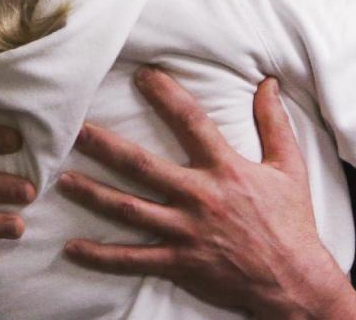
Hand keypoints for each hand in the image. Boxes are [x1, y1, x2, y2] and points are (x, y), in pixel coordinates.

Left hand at [60, 67, 355, 319]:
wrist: (293, 280)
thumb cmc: (291, 221)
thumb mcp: (289, 167)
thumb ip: (274, 123)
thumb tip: (268, 83)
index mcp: (225, 169)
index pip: (191, 122)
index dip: (166, 95)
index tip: (143, 75)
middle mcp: (199, 197)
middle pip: (142, 166)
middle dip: (106, 146)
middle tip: (75, 130)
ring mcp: (185, 232)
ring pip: (128, 209)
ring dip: (93, 194)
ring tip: (62, 179)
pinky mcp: (179, 264)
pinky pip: (132, 260)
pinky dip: (100, 256)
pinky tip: (72, 248)